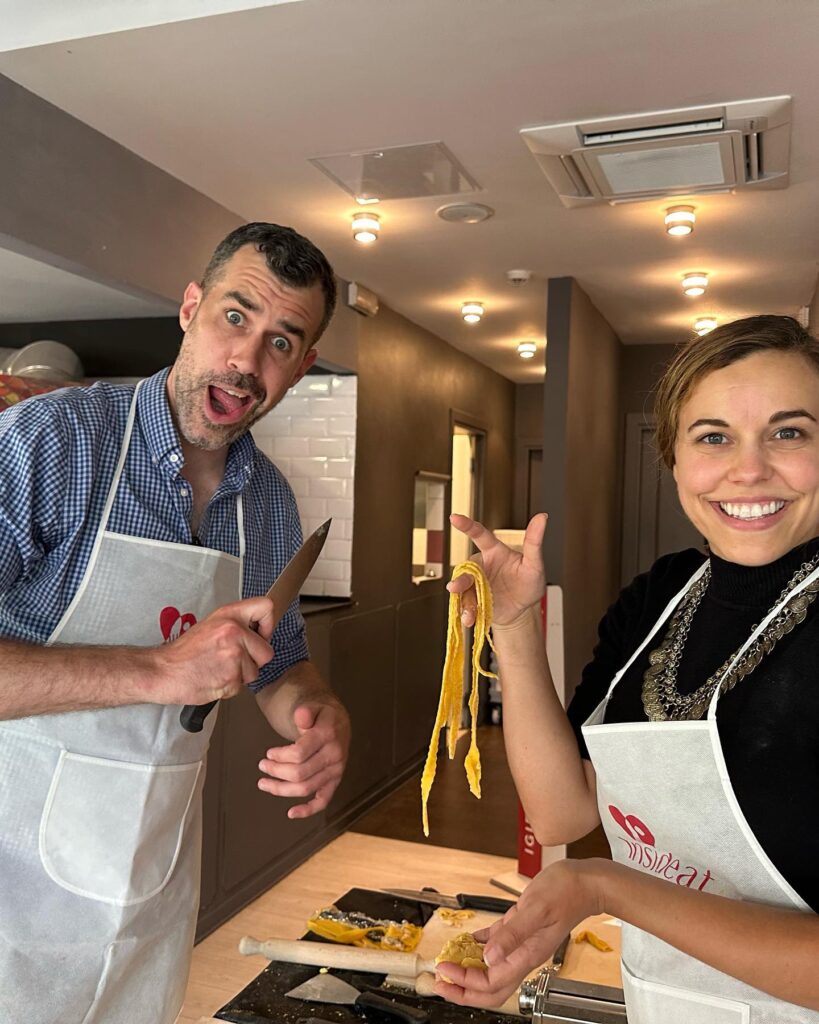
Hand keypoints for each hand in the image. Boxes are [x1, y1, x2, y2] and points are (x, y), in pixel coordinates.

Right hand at [147, 596, 274, 705]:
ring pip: (254, 672)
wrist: (163, 671)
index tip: (259, 635)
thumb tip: (260, 631)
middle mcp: (234, 632)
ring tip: (218, 669)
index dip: (267, 624)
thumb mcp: (211, 624)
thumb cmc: (185, 652)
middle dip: (254, 660)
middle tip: (232, 660)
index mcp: (229, 615)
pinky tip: (213, 678)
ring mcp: (234, 656)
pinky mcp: (231, 679)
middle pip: (267, 651)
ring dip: (240, 675)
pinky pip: (241, 687)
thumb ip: (236, 624)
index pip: (266, 606)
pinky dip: (229, 686)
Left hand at [257, 700, 350, 817]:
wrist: (338, 722)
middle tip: (262, 766)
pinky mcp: (335, 781)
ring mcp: (336, 771)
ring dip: (282, 789)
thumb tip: (300, 716)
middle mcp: (335, 755)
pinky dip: (308, 810)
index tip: (269, 754)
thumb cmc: (321, 715)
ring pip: (306, 788)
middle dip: (276, 772)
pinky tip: (292, 813)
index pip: (299, 753)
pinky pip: (323, 800)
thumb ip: (305, 711)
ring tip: (264, 784)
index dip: (280, 756)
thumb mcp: (314, 706)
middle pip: (300, 773)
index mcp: (328, 736)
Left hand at [433, 859, 601, 1008]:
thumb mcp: (536, 908)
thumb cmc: (566, 891)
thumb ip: (512, 933)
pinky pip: (497, 945)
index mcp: (527, 954)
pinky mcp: (522, 929)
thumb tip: (489, 956)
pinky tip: (470, 941)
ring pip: (493, 969)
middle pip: (492, 987)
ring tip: (449, 961)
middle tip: (440, 981)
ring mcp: (524, 944)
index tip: (444, 970)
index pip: (492, 983)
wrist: (587, 883)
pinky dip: (481, 947)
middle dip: (464, 989)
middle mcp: (524, 954)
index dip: (466, 982)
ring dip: (470, 970)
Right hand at [448, 512, 547, 625]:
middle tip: (455, 587)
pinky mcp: (472, 598)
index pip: (479, 535)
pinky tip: (470, 619)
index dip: (467, 525)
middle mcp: (481, 566)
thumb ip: (534, 541)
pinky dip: (466, 613)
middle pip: (466, 568)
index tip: (454, 517)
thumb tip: (542, 517)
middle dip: (460, 579)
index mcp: (494, 551)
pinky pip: (465, 604)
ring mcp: (475, 583)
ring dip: (463, 601)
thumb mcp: (535, 563)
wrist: (523, 610)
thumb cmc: (529, 583)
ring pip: (462, 589)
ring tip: (469, 615)